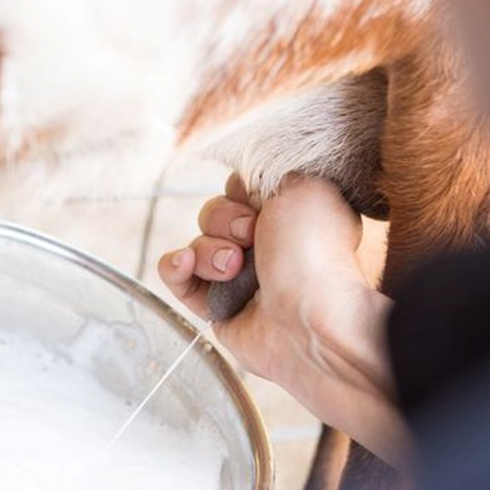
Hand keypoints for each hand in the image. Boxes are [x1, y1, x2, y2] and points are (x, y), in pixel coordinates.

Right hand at [158, 175, 413, 471]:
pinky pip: (178, 276)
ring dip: (208, 250)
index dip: (242, 190)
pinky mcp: (216, 306)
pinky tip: (184, 264)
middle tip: (251, 237)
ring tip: (233, 268)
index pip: (242, 187)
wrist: (310, 320)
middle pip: (214, 212)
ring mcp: (239, 277)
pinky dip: (175, 267)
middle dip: (225, 220)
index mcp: (288, 215)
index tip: (258, 200)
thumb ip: (271, 170)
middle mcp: (264, 245)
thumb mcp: (305, 184)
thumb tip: (245, 179)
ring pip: (196, 243)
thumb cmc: (314, 253)